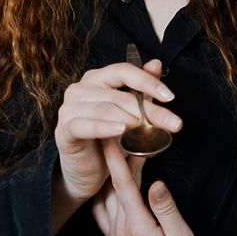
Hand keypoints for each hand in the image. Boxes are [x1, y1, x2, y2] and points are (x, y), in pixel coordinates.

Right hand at [54, 58, 180, 202]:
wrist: (85, 171)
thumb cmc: (107, 140)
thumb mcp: (129, 115)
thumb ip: (141, 91)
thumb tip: (156, 64)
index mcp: (96, 79)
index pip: (124, 71)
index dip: (148, 81)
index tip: (171, 97)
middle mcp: (80, 89)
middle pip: (119, 95)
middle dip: (149, 110)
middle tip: (173, 123)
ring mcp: (69, 108)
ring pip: (105, 109)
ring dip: (131, 119)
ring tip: (150, 129)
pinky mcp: (64, 129)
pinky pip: (85, 125)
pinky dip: (104, 127)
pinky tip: (121, 130)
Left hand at [91, 138, 216, 235]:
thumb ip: (167, 210)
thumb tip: (155, 183)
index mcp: (137, 228)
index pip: (122, 186)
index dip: (114, 160)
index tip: (109, 137)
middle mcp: (120, 232)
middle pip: (112, 187)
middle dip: (115, 160)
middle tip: (120, 135)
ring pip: (106, 199)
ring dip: (110, 176)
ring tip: (116, 154)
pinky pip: (102, 213)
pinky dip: (105, 193)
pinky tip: (111, 183)